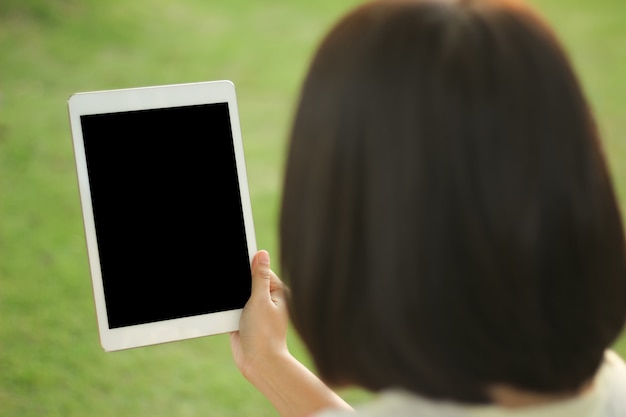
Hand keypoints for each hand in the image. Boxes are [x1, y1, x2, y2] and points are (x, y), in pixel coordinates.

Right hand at [230, 250, 289, 379]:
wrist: (258, 363)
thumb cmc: (264, 333)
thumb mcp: (260, 299)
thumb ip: (259, 277)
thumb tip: (262, 253)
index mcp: (278, 292)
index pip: (261, 270)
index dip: (248, 267)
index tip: (236, 262)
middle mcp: (268, 300)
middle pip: (248, 282)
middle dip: (238, 284)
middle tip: (237, 295)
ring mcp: (256, 311)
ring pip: (238, 296)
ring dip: (232, 299)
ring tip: (235, 309)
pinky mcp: (244, 321)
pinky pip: (233, 309)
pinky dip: (228, 309)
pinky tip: (227, 314)